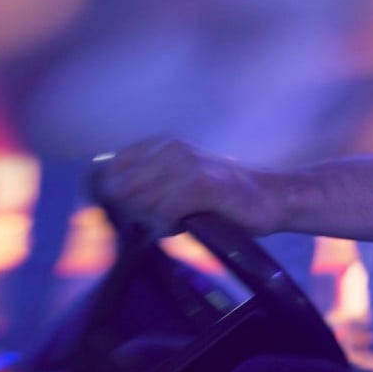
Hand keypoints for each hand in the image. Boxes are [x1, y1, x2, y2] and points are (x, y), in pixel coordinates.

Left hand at [90, 137, 283, 237]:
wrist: (267, 198)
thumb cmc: (219, 197)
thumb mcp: (176, 182)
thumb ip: (144, 185)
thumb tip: (105, 200)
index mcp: (159, 145)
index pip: (109, 169)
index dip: (108, 196)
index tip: (121, 216)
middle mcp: (169, 148)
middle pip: (119, 188)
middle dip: (127, 213)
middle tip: (150, 224)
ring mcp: (186, 164)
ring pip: (140, 202)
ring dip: (149, 221)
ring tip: (171, 224)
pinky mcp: (202, 184)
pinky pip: (165, 211)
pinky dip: (167, 226)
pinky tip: (181, 227)